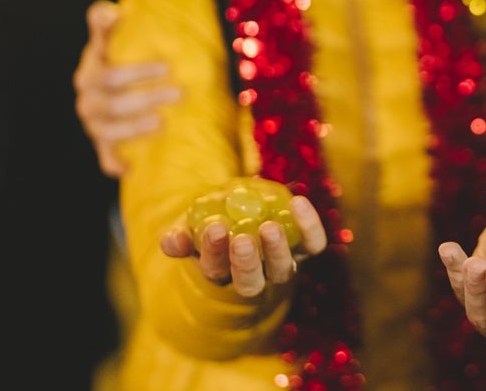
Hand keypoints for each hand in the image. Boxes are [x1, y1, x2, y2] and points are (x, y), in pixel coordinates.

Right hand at [74, 0, 179, 176]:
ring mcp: (93, 122)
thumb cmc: (119, 55)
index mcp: (92, 70)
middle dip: (147, 97)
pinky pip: (105, 157)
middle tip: (180, 94)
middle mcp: (88, 97)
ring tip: (163, 123)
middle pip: (112, 102)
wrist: (113, 84)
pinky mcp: (103, 143)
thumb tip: (109, 11)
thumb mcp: (113, 36)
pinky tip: (129, 168)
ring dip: (135, 128)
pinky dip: (114, 163)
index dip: (135, 72)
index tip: (166, 67)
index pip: (108, 72)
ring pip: (108, 130)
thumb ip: (105, 21)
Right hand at [160, 195, 327, 297]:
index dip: (214, 252)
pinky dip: (309, 227)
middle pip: (250, 282)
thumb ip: (179, 235)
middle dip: (246, 262)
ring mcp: (282, 264)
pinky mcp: (306, 248)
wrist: (246, 210)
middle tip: (242, 239)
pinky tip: (297, 202)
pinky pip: (313, 244)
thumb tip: (172, 241)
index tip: (214, 228)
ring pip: (283, 269)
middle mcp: (254, 276)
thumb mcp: (191, 225)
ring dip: (277, 249)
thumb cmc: (213, 220)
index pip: (216, 270)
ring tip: (270, 226)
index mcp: (221, 272)